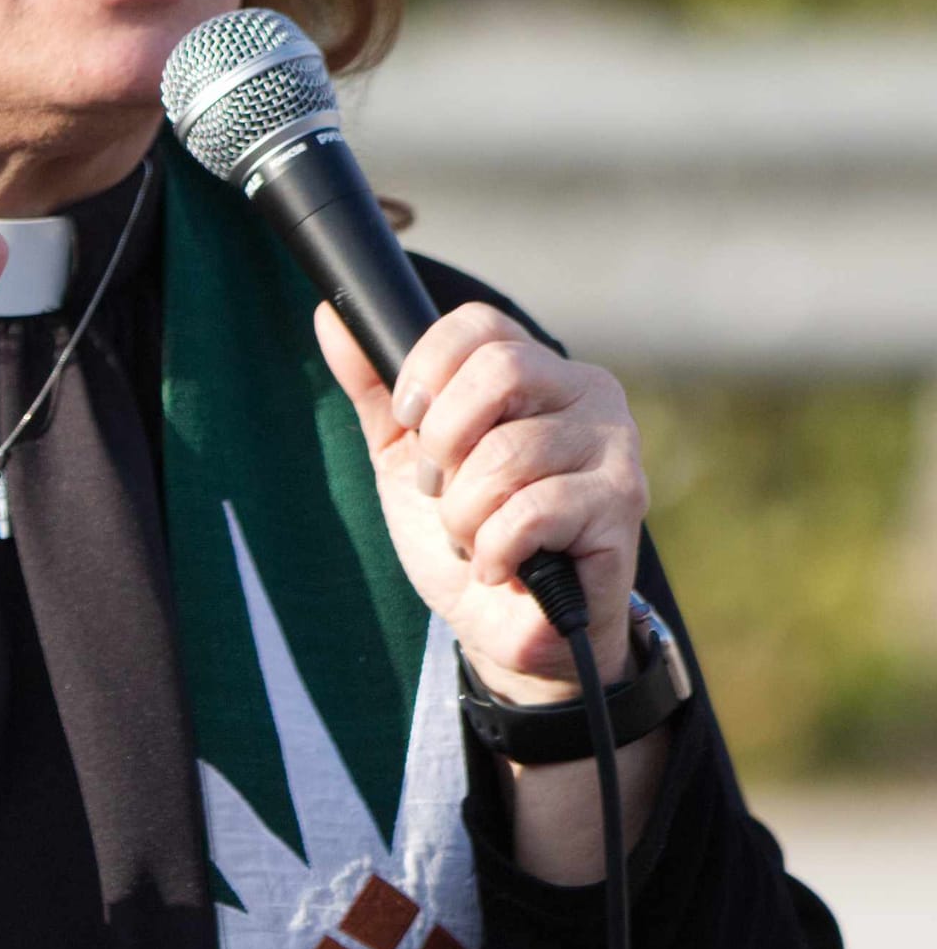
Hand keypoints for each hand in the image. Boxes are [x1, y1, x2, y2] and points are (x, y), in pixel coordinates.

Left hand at [314, 301, 648, 701]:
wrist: (503, 630)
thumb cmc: (464, 536)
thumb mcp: (406, 458)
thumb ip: (377, 390)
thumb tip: (328, 318)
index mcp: (539, 370)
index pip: (478, 325)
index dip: (426, 370)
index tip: (411, 422)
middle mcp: (589, 394)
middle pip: (498, 372)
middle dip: (443, 445)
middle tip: (443, 492)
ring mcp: (613, 448)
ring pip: (507, 453)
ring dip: (463, 514)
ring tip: (473, 539)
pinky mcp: (620, 506)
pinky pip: (530, 511)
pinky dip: (492, 549)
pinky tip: (500, 567)